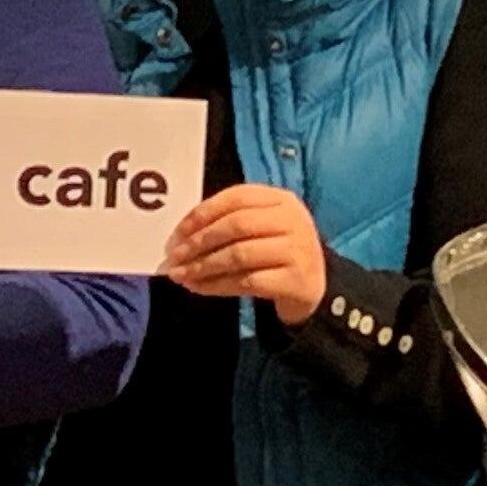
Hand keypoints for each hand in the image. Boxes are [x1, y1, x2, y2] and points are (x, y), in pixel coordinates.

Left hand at [162, 183, 328, 324]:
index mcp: (281, 200)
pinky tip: (199, 288)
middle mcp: (293, 220)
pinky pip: (247, 282)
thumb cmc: (275, 252)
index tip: (177, 232)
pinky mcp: (296, 280)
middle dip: (199, 242)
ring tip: (181, 275)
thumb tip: (180, 237)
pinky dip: (217, 285)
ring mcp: (298, 250)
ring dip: (203, 266)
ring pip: (240, 255)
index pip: (236, 197)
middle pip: (236, 225)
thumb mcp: (260, 228)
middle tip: (174, 257)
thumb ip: (228, 222)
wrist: (312, 287)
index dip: (202, 213)